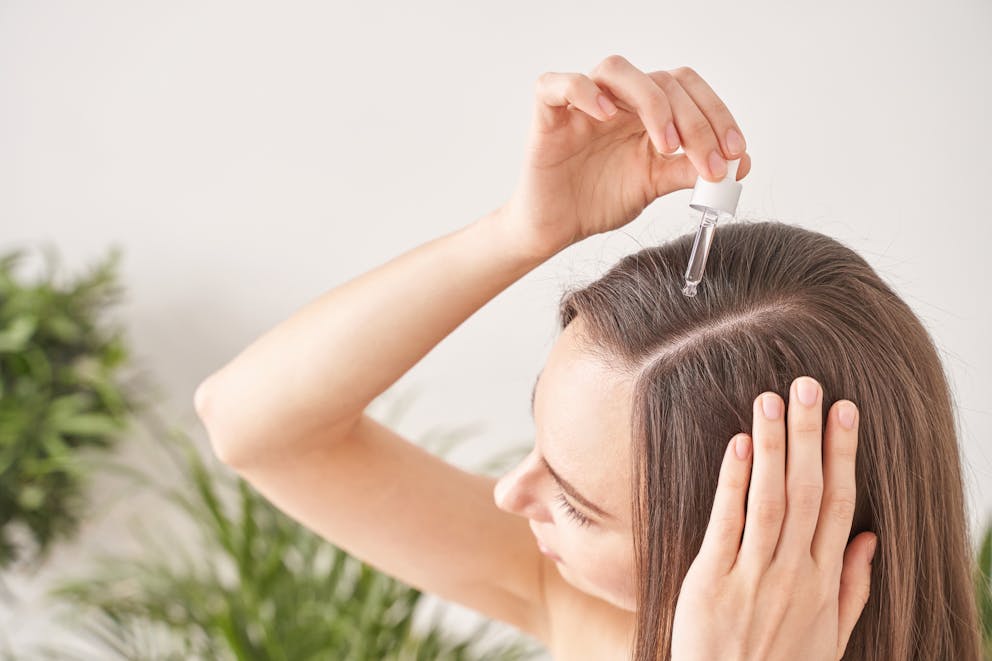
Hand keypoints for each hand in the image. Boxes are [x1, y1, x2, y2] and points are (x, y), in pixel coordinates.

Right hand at [497, 55, 751, 260]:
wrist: (556, 228)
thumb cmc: (598, 200)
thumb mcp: (655, 184)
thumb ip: (690, 170)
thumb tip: (739, 164)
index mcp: (646, 111)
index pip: (688, 90)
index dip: (717, 115)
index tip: (735, 154)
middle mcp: (618, 100)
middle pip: (662, 81)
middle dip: (695, 122)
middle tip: (709, 163)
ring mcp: (582, 104)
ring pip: (617, 69)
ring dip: (651, 101)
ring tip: (665, 144)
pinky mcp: (548, 114)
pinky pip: (559, 84)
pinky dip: (584, 92)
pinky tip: (606, 117)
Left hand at [671, 376, 877, 660]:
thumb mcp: (830, 637)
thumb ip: (853, 587)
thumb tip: (870, 538)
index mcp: (824, 582)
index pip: (838, 504)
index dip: (842, 454)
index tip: (845, 411)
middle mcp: (794, 573)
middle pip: (808, 492)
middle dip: (809, 435)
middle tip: (807, 385)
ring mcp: (753, 576)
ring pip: (771, 500)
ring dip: (774, 447)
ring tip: (772, 399)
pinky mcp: (711, 581)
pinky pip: (727, 523)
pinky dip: (733, 482)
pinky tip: (739, 445)